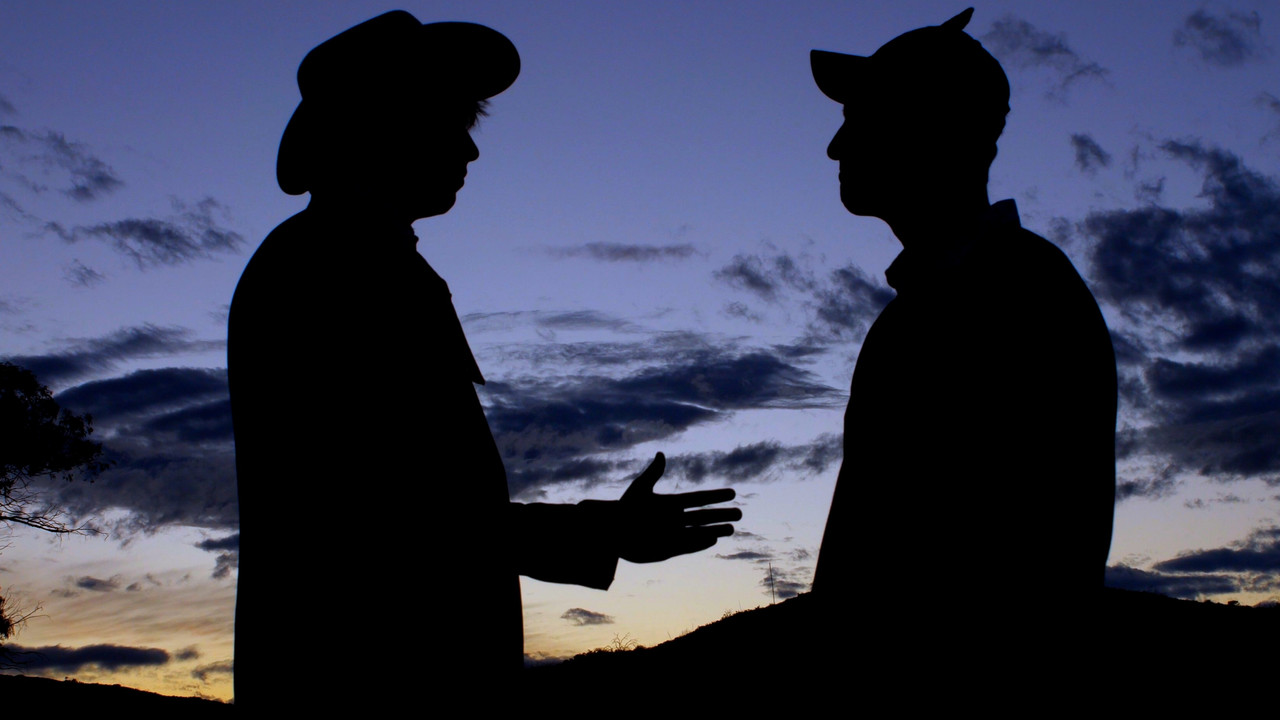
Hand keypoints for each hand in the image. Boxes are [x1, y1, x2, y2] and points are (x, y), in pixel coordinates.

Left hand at [616, 452, 740, 562]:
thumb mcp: (639, 489)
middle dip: (721, 515)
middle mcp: (675, 519)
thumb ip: (653, 473)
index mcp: (671, 504)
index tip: (732, 493)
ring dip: (715, 530)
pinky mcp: (668, 550)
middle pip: (704, 517)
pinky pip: (688, 546)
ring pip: (699, 532)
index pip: (699, 499)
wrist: (611, 533)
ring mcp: (673, 535)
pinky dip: (700, 543)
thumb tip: (661, 453)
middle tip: (741, 513)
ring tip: (732, 529)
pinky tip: (713, 540)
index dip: (715, 496)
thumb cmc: (623, 509)